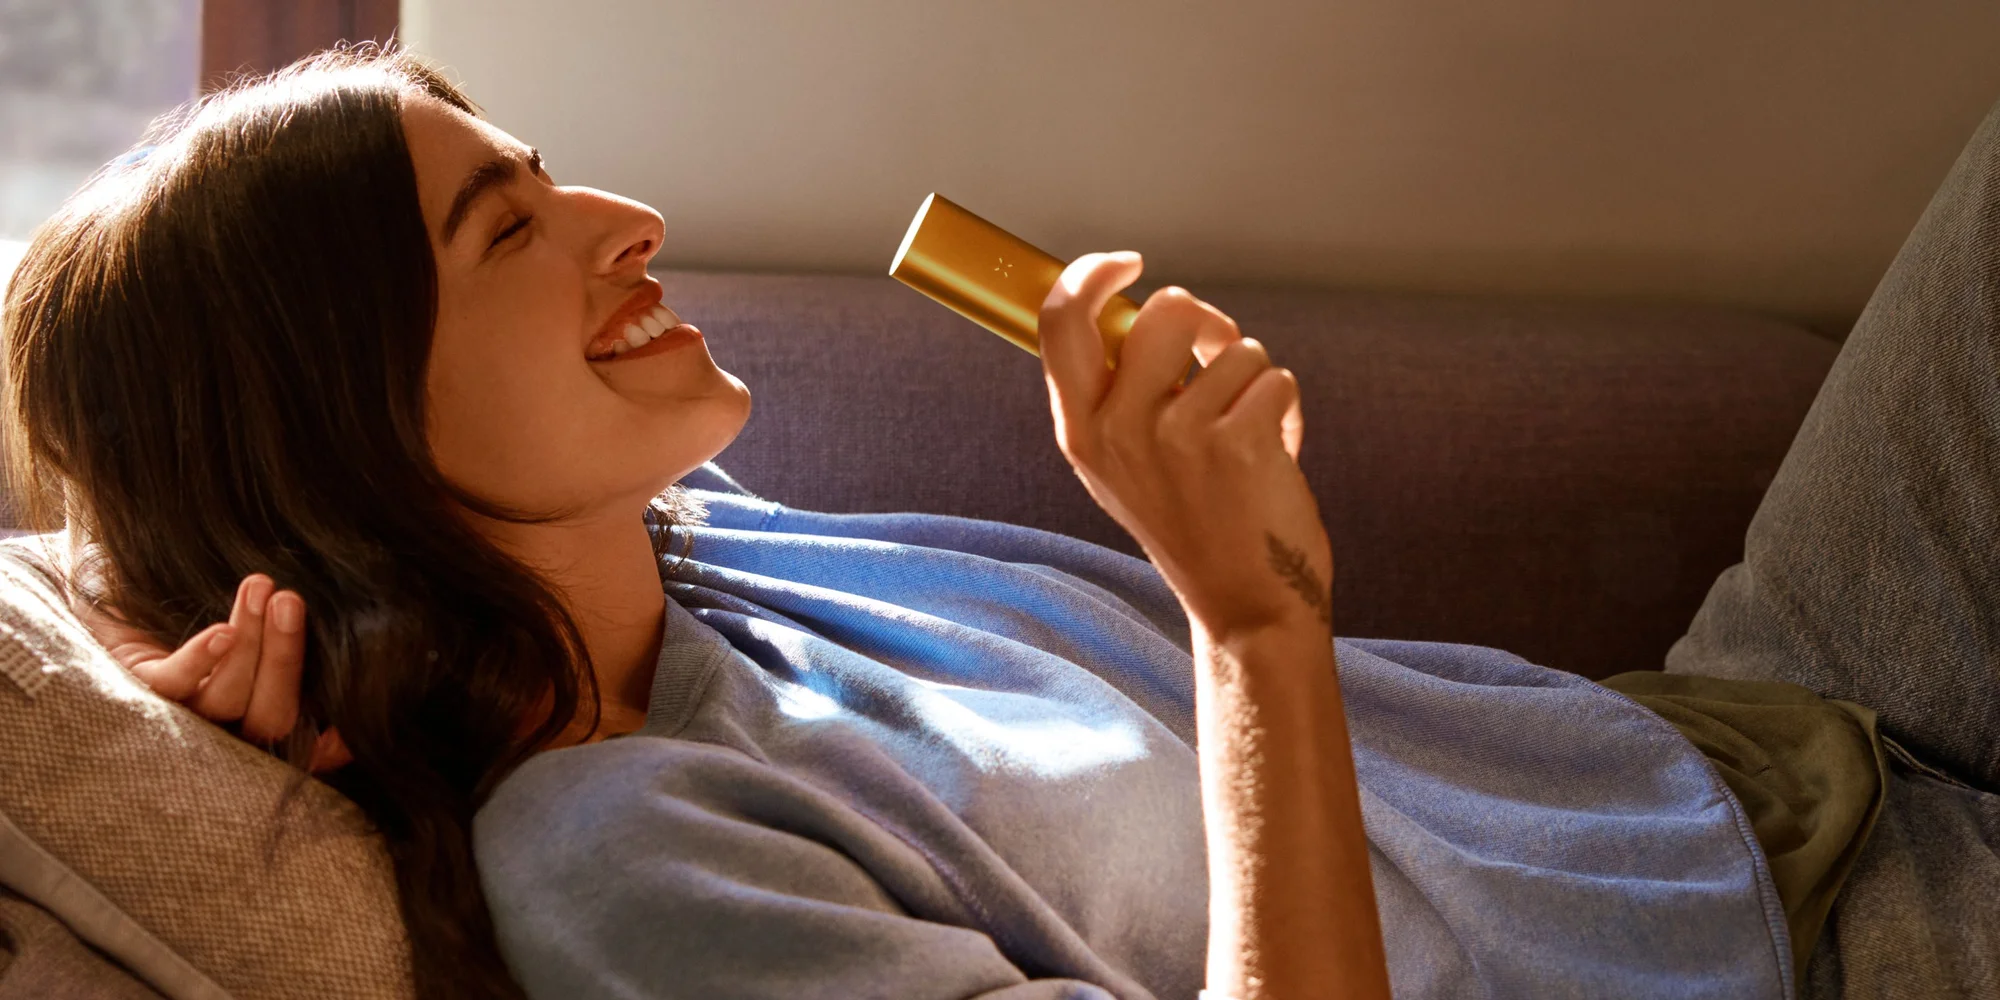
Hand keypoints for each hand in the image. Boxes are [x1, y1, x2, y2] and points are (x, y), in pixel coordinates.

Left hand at [76, 574, 352, 774]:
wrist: (118, 587)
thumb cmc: (205, 611)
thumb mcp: (260, 627)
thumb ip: (302, 643)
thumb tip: (358, 669)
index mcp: (261, 723)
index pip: (309, 746)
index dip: (335, 741)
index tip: (351, 714)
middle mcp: (225, 732)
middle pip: (273, 719)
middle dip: (286, 659)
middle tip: (291, 603)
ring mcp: (181, 715)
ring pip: (230, 699)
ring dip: (252, 643)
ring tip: (261, 587)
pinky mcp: (138, 690)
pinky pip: (175, 686)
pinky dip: (201, 659)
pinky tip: (220, 632)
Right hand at [1040, 251, 1331, 636]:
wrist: (1245, 604)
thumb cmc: (1192, 524)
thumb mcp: (1124, 467)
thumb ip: (1118, 396)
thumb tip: (1147, 309)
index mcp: (1081, 432)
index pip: (1061, 325)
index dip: (1090, 275)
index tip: (1128, 262)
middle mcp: (1119, 430)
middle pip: (1164, 309)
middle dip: (1205, 321)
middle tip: (1219, 354)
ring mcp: (1177, 435)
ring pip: (1234, 347)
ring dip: (1254, 380)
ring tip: (1247, 436)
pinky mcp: (1238, 441)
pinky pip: (1275, 377)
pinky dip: (1285, 408)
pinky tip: (1273, 455)